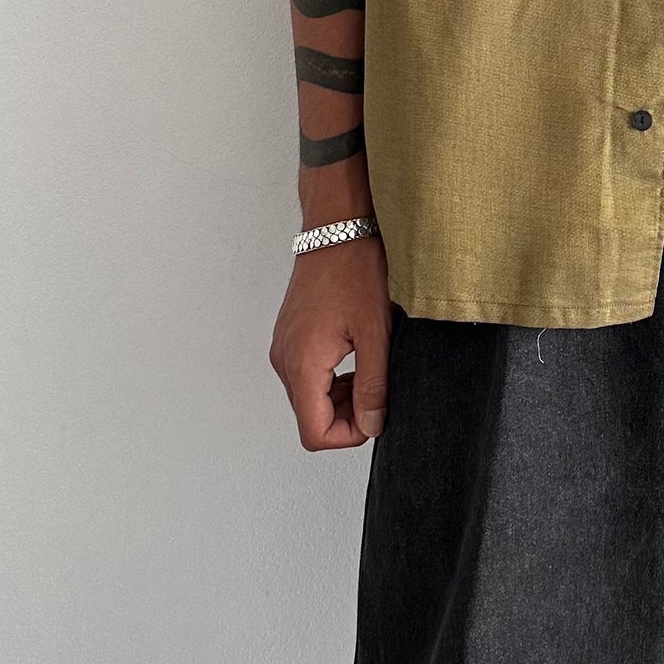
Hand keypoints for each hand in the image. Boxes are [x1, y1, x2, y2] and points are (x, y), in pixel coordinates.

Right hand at [269, 236, 390, 449]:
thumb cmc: (356, 270)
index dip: (349, 435)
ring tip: (372, 371)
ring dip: (340, 398)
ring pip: (308, 398)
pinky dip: (331, 379)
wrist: (337, 228)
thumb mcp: (375, 333)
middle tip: (379, 391)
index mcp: (303, 364)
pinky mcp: (289, 337)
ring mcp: (284, 347)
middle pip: (310, 418)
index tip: (375, 415)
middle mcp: (284, 360)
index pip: (315, 432)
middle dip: (347, 416)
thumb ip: (373, 385)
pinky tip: (356, 357)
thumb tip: (372, 425)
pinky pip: (306, 375)